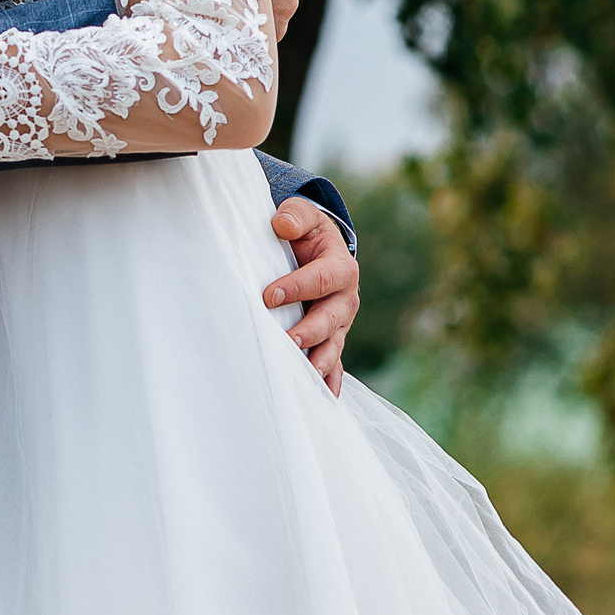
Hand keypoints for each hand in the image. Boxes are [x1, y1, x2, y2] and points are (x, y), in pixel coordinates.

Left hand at [265, 196, 359, 395]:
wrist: (318, 248)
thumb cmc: (304, 232)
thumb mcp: (301, 215)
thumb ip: (293, 216)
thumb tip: (280, 225)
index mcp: (341, 266)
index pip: (320, 279)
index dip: (295, 287)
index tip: (268, 297)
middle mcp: (346, 298)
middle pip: (331, 318)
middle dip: (310, 331)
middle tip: (288, 341)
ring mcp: (341, 322)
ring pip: (333, 345)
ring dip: (320, 362)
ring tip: (306, 377)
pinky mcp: (333, 338)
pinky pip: (334, 363)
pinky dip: (330, 381)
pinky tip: (323, 399)